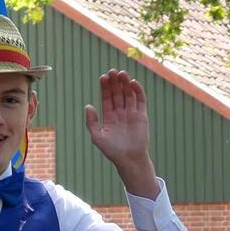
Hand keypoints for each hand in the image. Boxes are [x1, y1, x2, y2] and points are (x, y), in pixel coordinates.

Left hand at [84, 71, 159, 196]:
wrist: (129, 159)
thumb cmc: (112, 150)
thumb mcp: (97, 136)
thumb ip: (91, 121)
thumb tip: (88, 106)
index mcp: (108, 116)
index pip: (106, 98)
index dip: (105, 87)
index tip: (103, 77)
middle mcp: (119, 113)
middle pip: (117, 93)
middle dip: (114, 82)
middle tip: (112, 71)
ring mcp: (131, 113)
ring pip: (128, 94)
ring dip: (125, 83)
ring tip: (122, 73)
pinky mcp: (141, 116)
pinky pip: (140, 101)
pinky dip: (138, 91)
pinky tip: (133, 83)